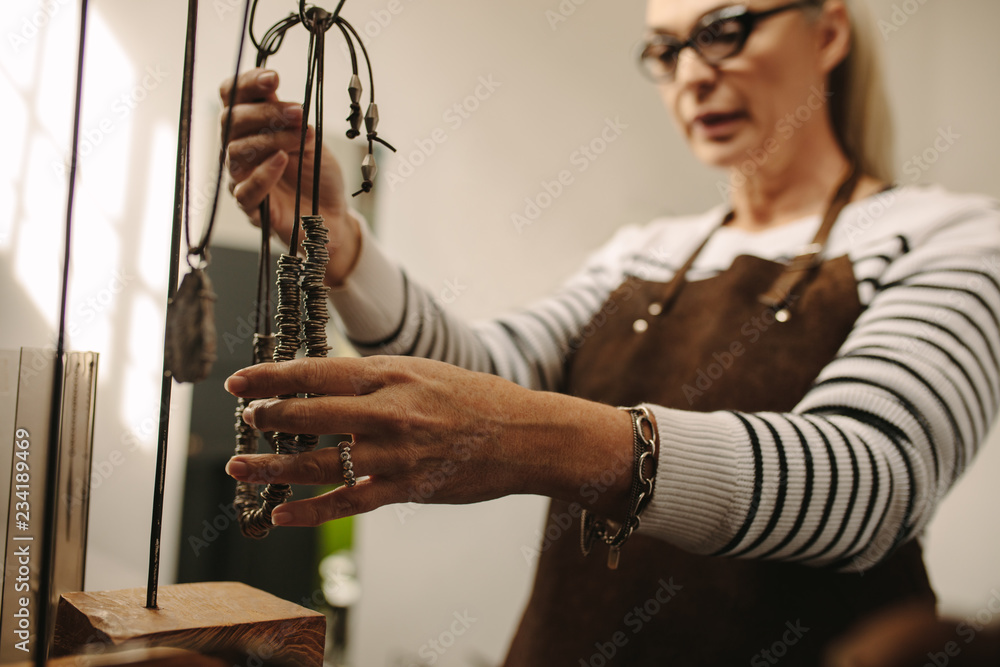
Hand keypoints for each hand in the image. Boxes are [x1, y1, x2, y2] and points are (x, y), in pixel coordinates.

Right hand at [220, 68, 359, 283]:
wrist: (332, 216)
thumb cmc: (317, 176)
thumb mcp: (310, 140)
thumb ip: (292, 120)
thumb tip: (278, 98)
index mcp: (251, 127)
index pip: (233, 97)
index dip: (247, 84)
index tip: (273, 78)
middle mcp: (240, 150)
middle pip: (231, 121)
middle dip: (265, 112)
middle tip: (298, 113)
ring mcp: (242, 178)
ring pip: (236, 152)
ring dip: (271, 140)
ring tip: (301, 138)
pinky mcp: (251, 208)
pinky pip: (244, 190)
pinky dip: (262, 173)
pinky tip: (281, 160)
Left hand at [223, 356, 633, 525]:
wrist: (526, 436)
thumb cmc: (479, 399)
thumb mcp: (427, 371)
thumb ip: (380, 379)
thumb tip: (331, 382)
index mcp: (392, 374)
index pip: (316, 372)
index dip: (271, 377)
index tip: (240, 381)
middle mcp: (387, 411)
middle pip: (308, 414)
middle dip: (266, 419)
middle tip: (243, 421)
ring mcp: (395, 452)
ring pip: (318, 461)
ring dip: (273, 466)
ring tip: (240, 468)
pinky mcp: (406, 487)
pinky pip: (348, 501)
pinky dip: (310, 511)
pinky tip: (281, 514)